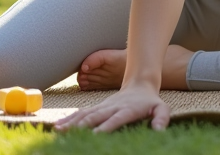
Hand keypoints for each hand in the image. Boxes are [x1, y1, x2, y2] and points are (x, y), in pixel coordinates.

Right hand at [54, 84, 170, 132]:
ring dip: (71, 122)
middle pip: (95, 116)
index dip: (105, 127)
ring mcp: (102, 107)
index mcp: (127, 110)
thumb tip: (160, 130)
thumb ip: (161, 118)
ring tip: (58, 130)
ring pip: (84, 114)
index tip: (95, 135)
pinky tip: (58, 125)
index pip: (115, 119)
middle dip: (81, 125)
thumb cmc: (151, 101)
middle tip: (67, 134)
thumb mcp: (161, 108)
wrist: (140, 83)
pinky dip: (69, 119)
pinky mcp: (96, 107)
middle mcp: (111, 107)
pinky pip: (81, 113)